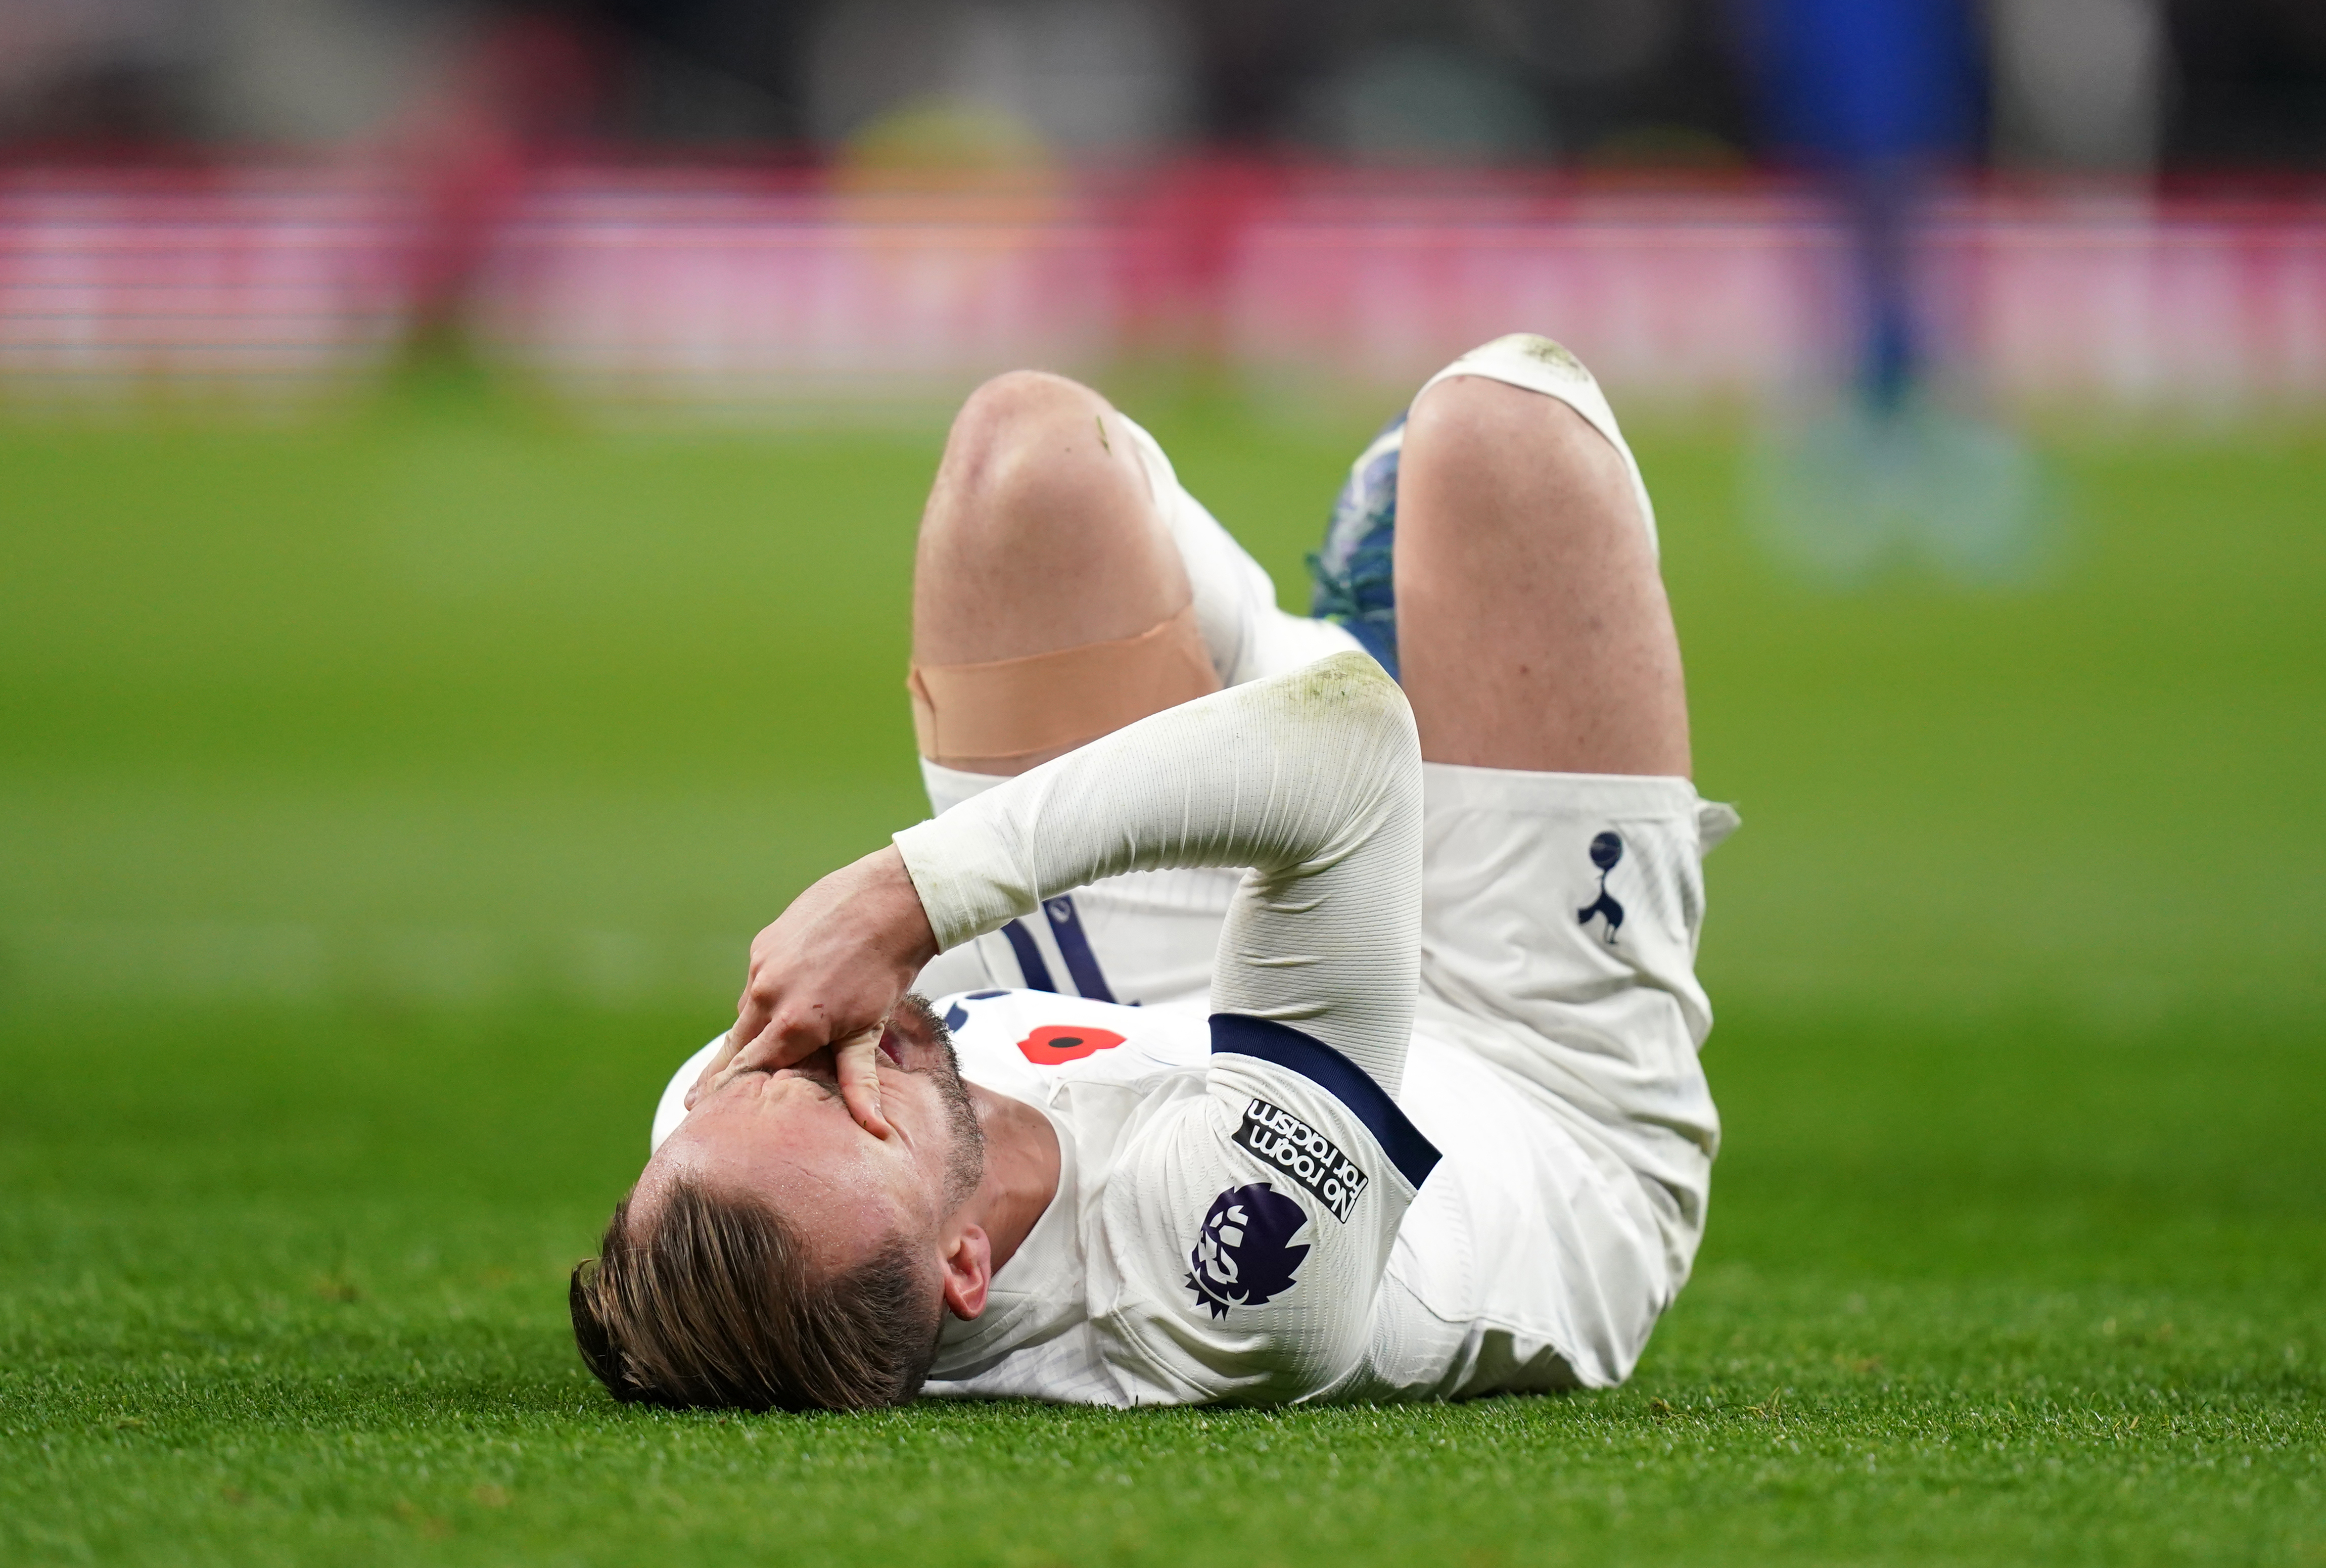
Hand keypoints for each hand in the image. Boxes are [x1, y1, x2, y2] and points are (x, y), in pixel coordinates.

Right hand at [685, 845, 939, 1133]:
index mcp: (794, 1024)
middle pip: (734, 1044)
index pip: (747, 1069)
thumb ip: (860, 1081)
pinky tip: (783, 1000)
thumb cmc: (887, 968)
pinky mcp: (765, 943)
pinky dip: (766, 996)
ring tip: (744, 1055)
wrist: (892, 900)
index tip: (700, 1112)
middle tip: (692, 1100)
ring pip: (749, 1011)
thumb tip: (877, 1130)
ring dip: (751, 1031)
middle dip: (717, 1073)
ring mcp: (763, 965)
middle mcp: (768, 994)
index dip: (724, 1093)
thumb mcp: (871, 1030)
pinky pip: (758, 981)